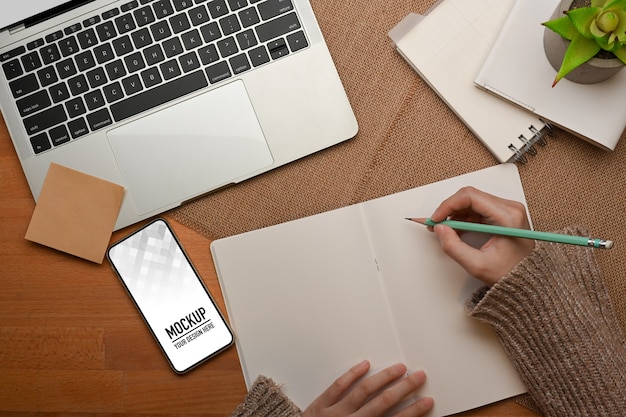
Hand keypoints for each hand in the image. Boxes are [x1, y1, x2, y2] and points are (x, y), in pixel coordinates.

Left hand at [301, 360, 432, 416]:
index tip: (427, 401)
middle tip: (419, 376)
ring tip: (399, 367)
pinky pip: (337, 387)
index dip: (413, 411)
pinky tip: (365, 365)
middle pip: (383, 402)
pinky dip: (352, 375)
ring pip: (363, 390)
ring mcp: (333, 413)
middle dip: (404, 388)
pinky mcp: (318, 407)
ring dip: (384, 377)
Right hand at [427, 186, 534, 284]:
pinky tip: (456, 230)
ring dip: (455, 213)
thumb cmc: (511, 274)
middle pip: (470, 196)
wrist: (528, 280)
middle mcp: (510, 208)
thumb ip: (454, 247)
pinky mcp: (503, 214)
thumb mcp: (478, 265)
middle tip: (436, 224)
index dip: (448, 205)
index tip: (436, 219)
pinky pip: (477, 208)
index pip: (470, 196)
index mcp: (507, 217)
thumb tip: (440, 230)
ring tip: (445, 229)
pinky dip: (463, 217)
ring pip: (472, 201)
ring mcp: (507, 210)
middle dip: (449, 209)